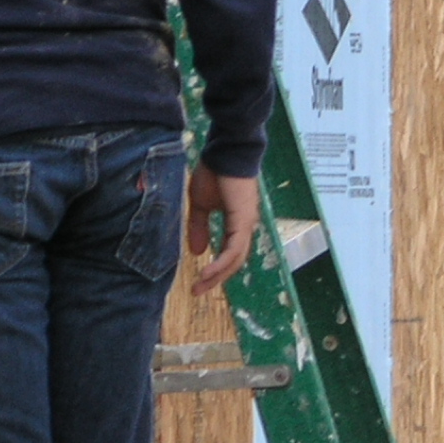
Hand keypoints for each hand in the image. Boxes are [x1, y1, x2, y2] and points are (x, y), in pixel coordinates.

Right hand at [186, 166, 258, 290]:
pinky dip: (221, 262)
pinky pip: (234, 249)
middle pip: (234, 261)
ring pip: (236, 259)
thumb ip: (199, 227)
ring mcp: (246, 223)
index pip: (229, 253)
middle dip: (215, 278)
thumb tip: (198, 252)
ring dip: (218, 274)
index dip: (215, 269)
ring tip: (201, 286)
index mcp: (237, 223)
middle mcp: (244, 226)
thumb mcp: (200, 204)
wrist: (224, 151)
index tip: (198, 282)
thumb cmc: (214, 172)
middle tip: (197, 291)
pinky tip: (208, 270)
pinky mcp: (243, 220)